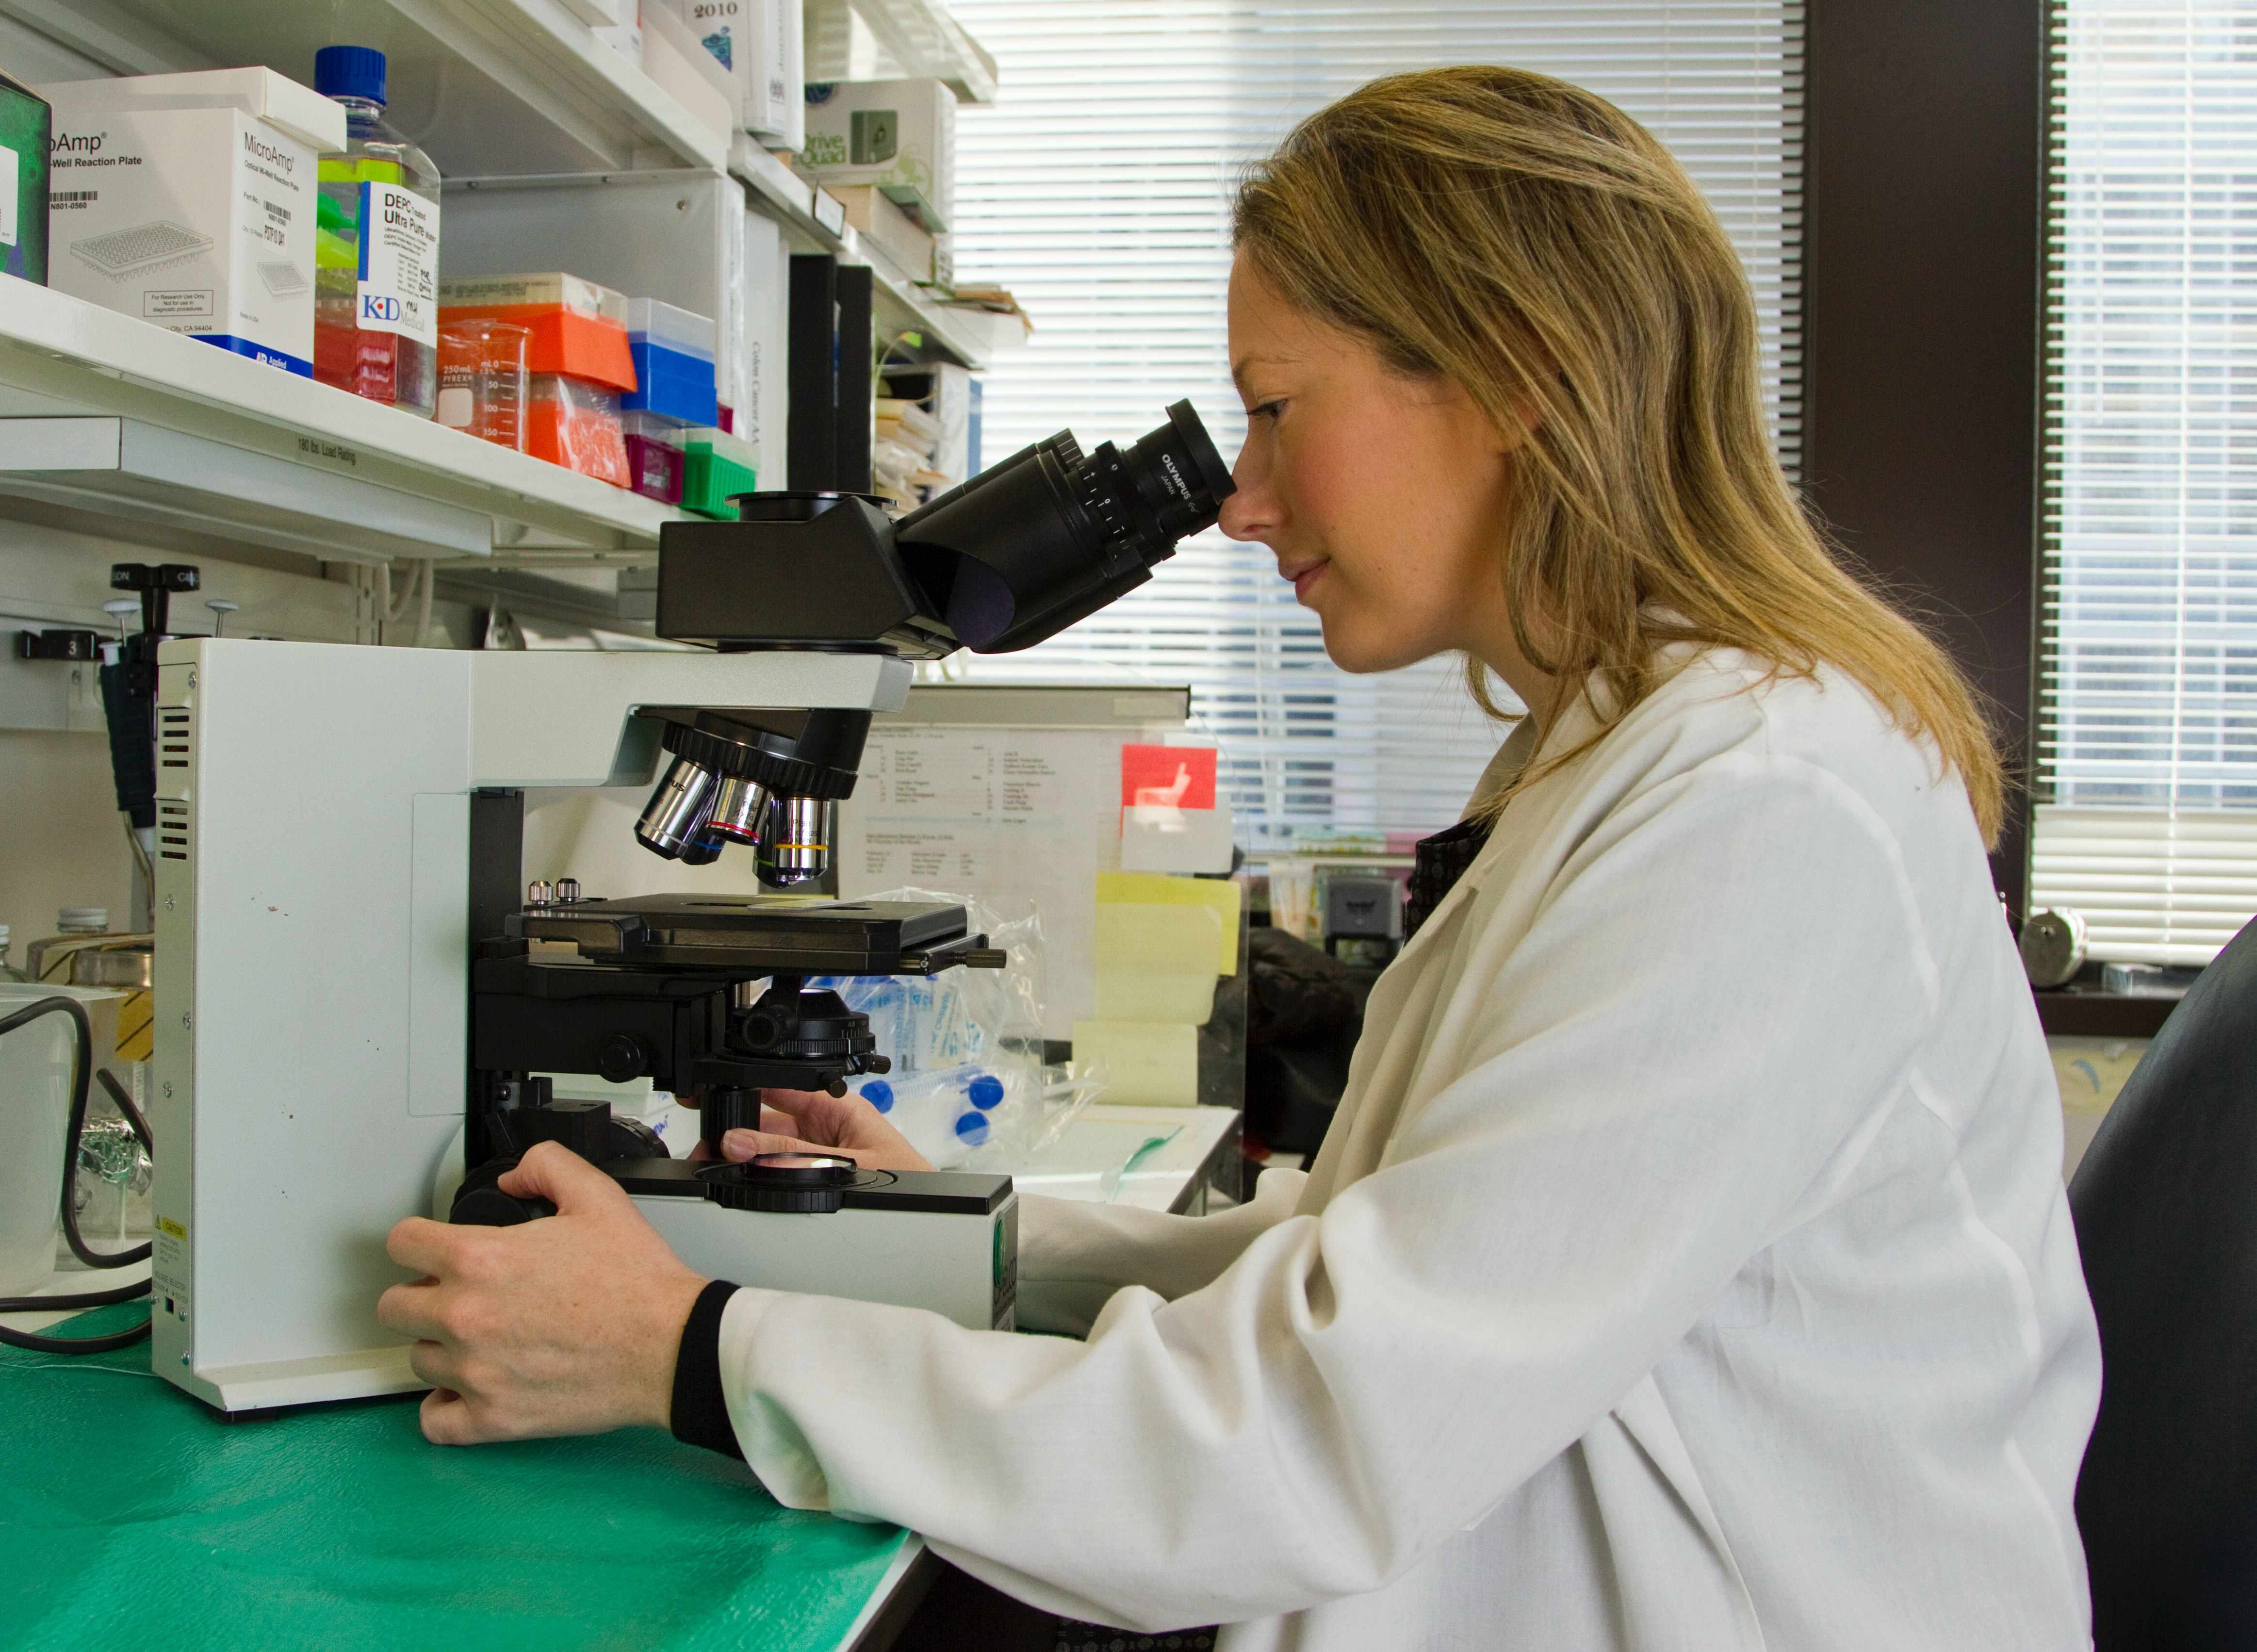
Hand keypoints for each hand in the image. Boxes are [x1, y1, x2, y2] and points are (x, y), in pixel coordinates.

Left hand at [377, 1142, 707, 1445]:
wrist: (671, 1346)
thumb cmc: (638, 1282)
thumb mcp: (597, 1196)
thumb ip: (546, 1166)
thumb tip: (514, 1174)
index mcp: (480, 1258)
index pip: (401, 1243)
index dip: (417, 1240)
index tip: (429, 1249)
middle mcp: (466, 1315)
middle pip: (394, 1306)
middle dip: (419, 1294)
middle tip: (454, 1294)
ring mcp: (475, 1372)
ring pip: (417, 1360)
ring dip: (441, 1347)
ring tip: (478, 1339)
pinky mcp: (493, 1418)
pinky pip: (434, 1421)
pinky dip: (445, 1407)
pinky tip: (469, 1387)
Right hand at [718, 1085, 934, 1173]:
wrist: (931, 1220)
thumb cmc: (907, 1178)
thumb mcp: (844, 1164)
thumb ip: (791, 1157)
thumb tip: (743, 1144)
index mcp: (837, 1106)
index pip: (783, 1086)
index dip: (748, 1087)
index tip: (715, 1094)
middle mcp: (826, 1125)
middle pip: (770, 1121)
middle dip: (739, 1130)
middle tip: (709, 1145)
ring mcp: (820, 1151)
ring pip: (772, 1148)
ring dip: (746, 1156)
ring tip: (717, 1163)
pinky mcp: (819, 1175)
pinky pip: (781, 1170)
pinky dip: (760, 1176)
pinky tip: (742, 1180)